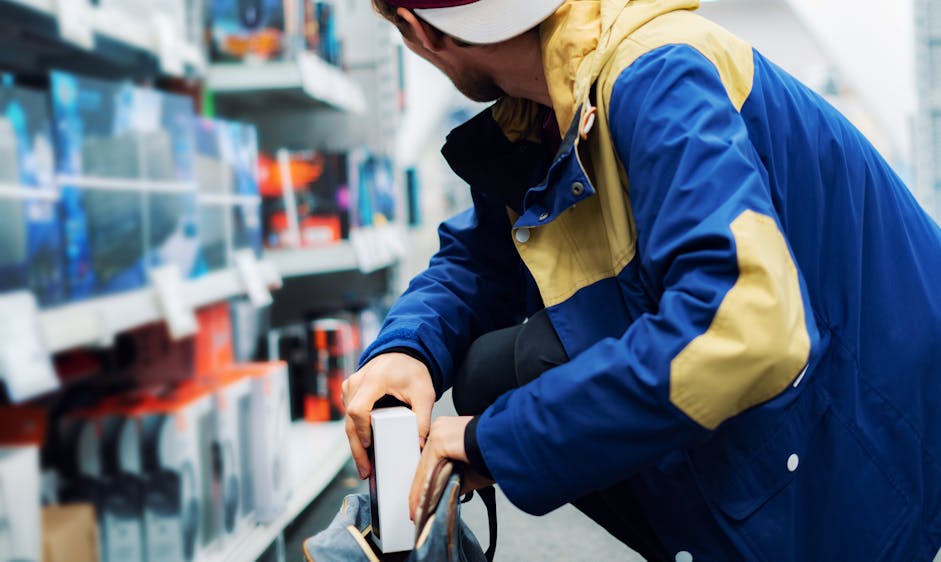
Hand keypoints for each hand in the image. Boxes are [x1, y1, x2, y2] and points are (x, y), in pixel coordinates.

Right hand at [342, 352, 435, 478]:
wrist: (403, 353)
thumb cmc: (412, 370)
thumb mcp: (424, 393)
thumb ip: (423, 418)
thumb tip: (420, 443)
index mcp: (373, 380)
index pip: (358, 409)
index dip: (361, 430)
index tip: (370, 446)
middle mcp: (356, 382)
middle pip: (349, 420)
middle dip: (357, 448)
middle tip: (365, 471)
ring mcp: (350, 387)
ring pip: (347, 420)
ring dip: (356, 443)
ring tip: (366, 467)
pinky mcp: (350, 392)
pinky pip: (350, 416)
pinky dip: (357, 432)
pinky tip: (366, 450)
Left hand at [409, 416, 492, 519]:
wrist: (509, 444)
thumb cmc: (495, 454)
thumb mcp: (470, 469)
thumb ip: (455, 478)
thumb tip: (445, 493)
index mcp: (448, 430)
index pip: (430, 459)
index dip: (425, 481)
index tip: (421, 498)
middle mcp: (441, 428)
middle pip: (425, 464)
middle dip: (420, 489)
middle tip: (415, 509)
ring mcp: (439, 432)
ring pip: (425, 468)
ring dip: (420, 493)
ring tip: (417, 511)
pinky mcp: (440, 442)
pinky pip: (428, 471)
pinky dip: (423, 490)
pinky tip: (420, 504)